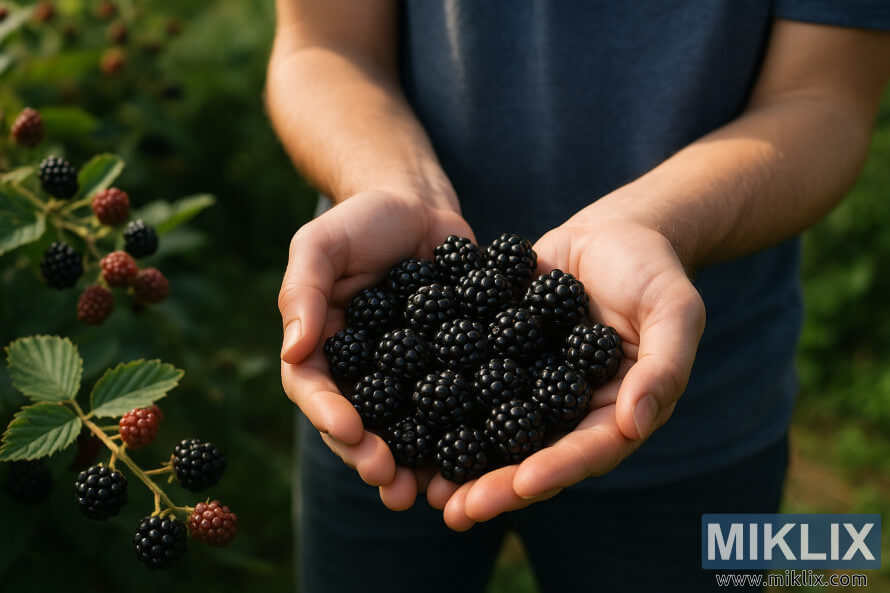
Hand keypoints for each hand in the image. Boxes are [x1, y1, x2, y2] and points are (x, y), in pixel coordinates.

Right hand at [279, 189, 472, 509]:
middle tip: (388, 480)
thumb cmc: (362, 220)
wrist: (420, 206)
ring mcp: (408, 376)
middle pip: (361, 424)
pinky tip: (480, 457)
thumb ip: (303, 291)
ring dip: (414, 464)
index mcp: (324, 349)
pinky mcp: (450, 370)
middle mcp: (364, 372)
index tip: (352, 432)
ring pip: (407, 429)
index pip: (317, 391)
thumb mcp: (321, 243)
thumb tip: (294, 351)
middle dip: (371, 457)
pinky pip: (455, 406)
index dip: (330, 415)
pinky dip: (463, 434)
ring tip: (429, 493)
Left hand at [426, 206, 705, 529]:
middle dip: (495, 486)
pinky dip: (441, 403)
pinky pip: (471, 383)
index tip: (520, 486)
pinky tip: (405, 419)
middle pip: (532, 455)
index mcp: (615, 410)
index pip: (586, 451)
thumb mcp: (674, 310)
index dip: (555, 470)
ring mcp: (531, 387)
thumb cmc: (653, 269)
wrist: (612, 231)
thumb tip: (635, 424)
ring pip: (494, 431)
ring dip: (460, 461)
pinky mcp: (501, 358)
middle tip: (454, 511)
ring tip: (422, 486)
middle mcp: (568, 409)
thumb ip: (664, 366)